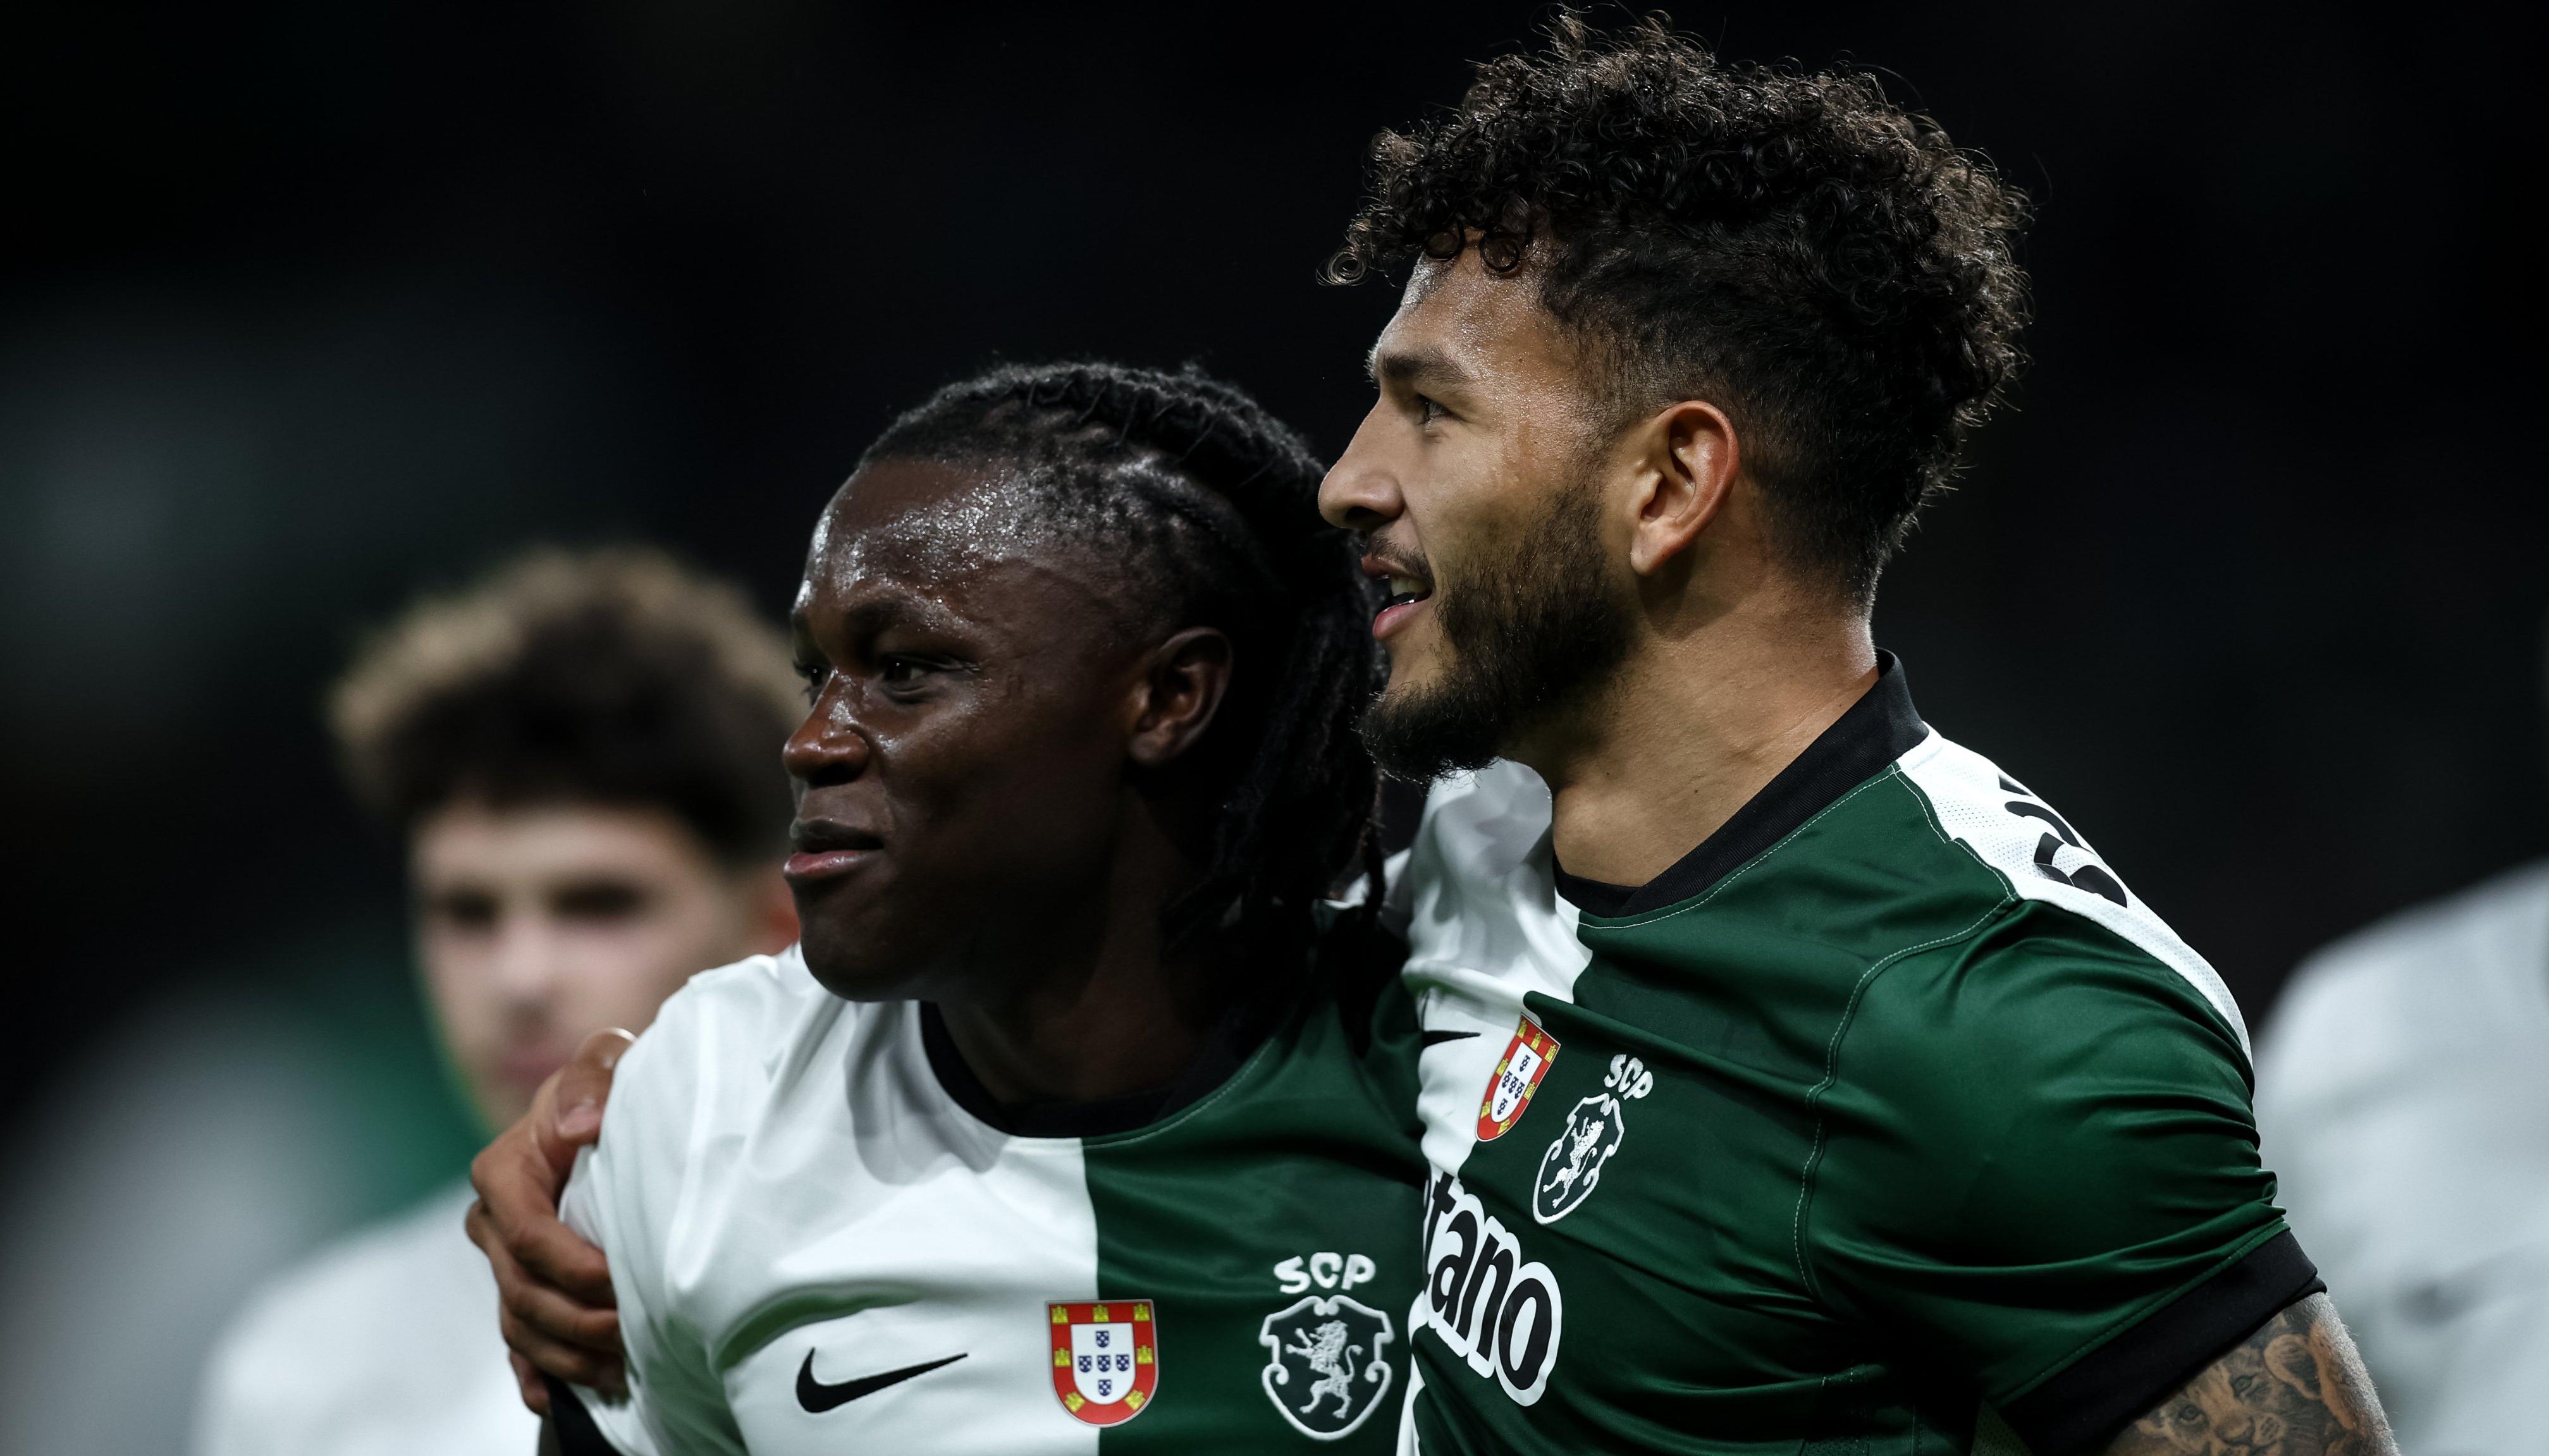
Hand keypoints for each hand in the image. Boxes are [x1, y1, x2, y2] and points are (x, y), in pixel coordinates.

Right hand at [464, 1029, 632, 1413]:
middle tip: (631, 1334)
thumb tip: (580, 1126)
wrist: (611, 1110)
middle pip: (523, 1290)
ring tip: (618, 1369)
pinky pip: (518, 1343)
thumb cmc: (610, 1085)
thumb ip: (593, 1080)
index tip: (616, 1278)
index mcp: (503, 1171)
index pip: (527, 1235)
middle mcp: (494, 1221)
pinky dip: (536, 1374)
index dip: (570, 1264)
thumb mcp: (604, 1060)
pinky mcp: (523, 1285)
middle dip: (576, 1319)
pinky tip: (556, 1399)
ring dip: (566, 1354)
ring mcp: (504, 1260)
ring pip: (522, 1323)